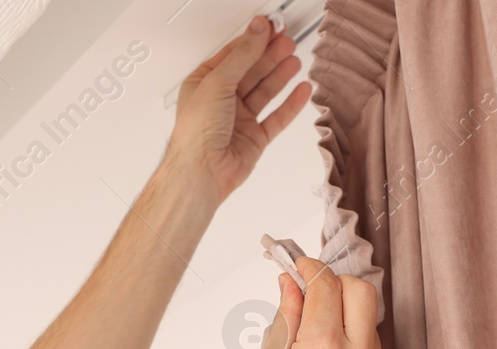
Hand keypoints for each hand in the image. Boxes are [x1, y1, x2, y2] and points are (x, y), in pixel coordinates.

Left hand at [162, 17, 310, 203]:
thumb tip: (257, 31)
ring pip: (264, 92)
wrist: (202, 173)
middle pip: (251, 72)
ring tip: (294, 60)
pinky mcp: (253, 139)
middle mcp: (221, 101)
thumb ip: (242, 55)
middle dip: (270, 56)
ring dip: (280, 75)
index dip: (253, 41)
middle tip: (287, 42)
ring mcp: (238, 120)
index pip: (232, 56)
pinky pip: (276, 118)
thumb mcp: (217, 82)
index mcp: (204, 85)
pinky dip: (290, 104)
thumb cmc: (196, 134)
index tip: (271, 28)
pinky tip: (300, 90)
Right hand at [243, 256, 389, 348]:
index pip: (326, 285)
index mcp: (322, 348)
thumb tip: (290, 285)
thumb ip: (285, 318)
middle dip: (338, 285)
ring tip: (317, 339)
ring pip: (370, 324)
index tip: (300, 267)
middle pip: (362, 292)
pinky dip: (354, 348)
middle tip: (314, 294)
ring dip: (346, 318)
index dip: (310, 269)